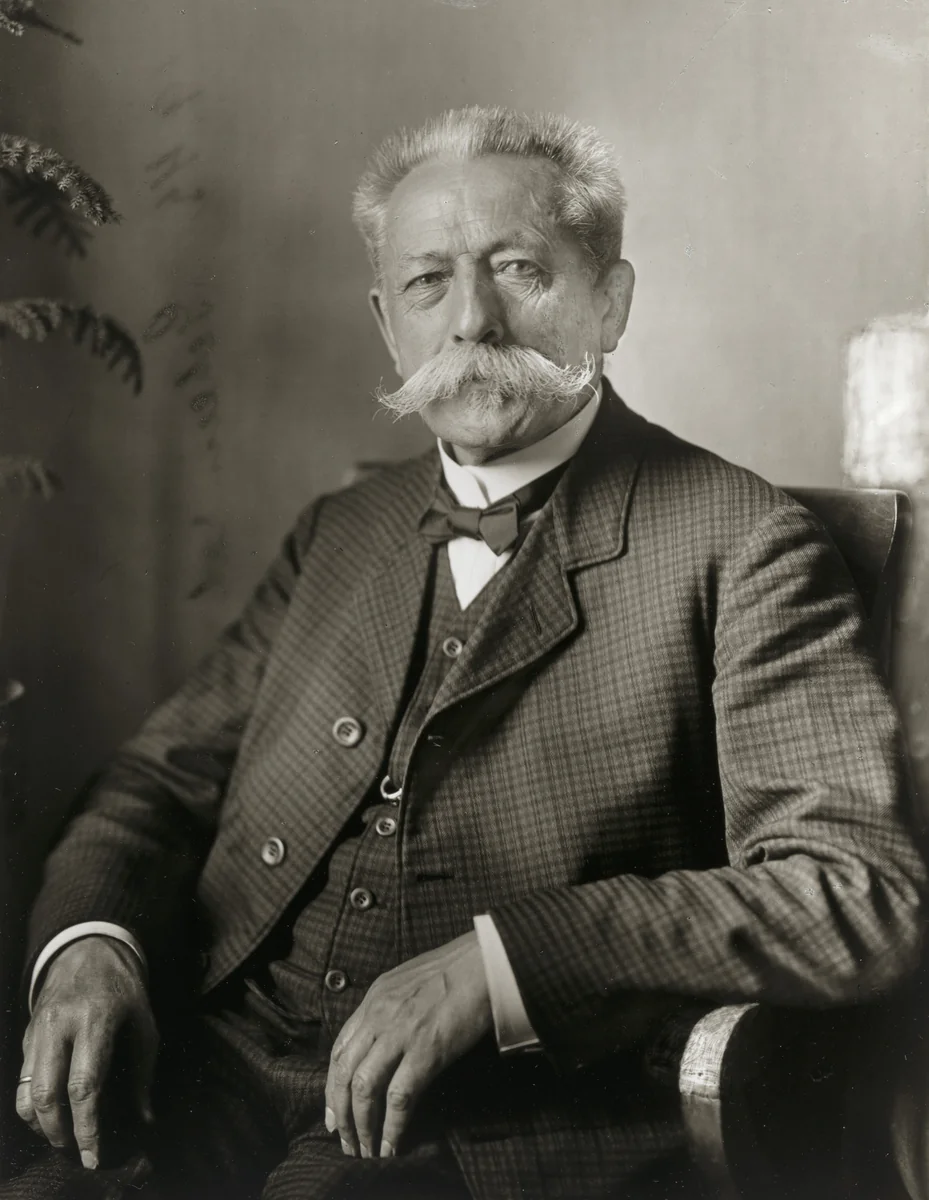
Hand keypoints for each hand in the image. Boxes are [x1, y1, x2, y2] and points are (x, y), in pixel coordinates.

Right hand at [16, 936, 157, 1169]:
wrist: (88, 950)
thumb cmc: (123, 989)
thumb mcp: (145, 1021)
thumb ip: (145, 1071)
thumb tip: (146, 1117)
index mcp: (95, 1020)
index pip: (85, 1086)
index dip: (87, 1127)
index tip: (94, 1155)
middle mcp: (60, 1026)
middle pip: (47, 1095)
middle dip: (59, 1132)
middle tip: (76, 1151)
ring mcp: (38, 1031)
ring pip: (25, 1092)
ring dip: (40, 1124)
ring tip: (61, 1137)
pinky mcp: (26, 1035)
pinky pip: (21, 1080)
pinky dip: (32, 1106)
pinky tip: (50, 1115)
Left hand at [325, 931, 491, 1158]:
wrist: (483, 961)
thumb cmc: (454, 969)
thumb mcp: (407, 981)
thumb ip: (388, 1007)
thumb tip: (381, 1039)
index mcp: (373, 999)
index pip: (339, 1050)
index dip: (332, 1087)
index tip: (333, 1113)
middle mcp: (379, 1017)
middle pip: (344, 1073)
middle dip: (341, 1114)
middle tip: (345, 1141)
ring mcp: (400, 1034)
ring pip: (364, 1089)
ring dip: (362, 1125)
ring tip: (366, 1150)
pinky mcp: (426, 1051)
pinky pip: (399, 1098)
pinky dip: (392, 1126)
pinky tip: (391, 1145)